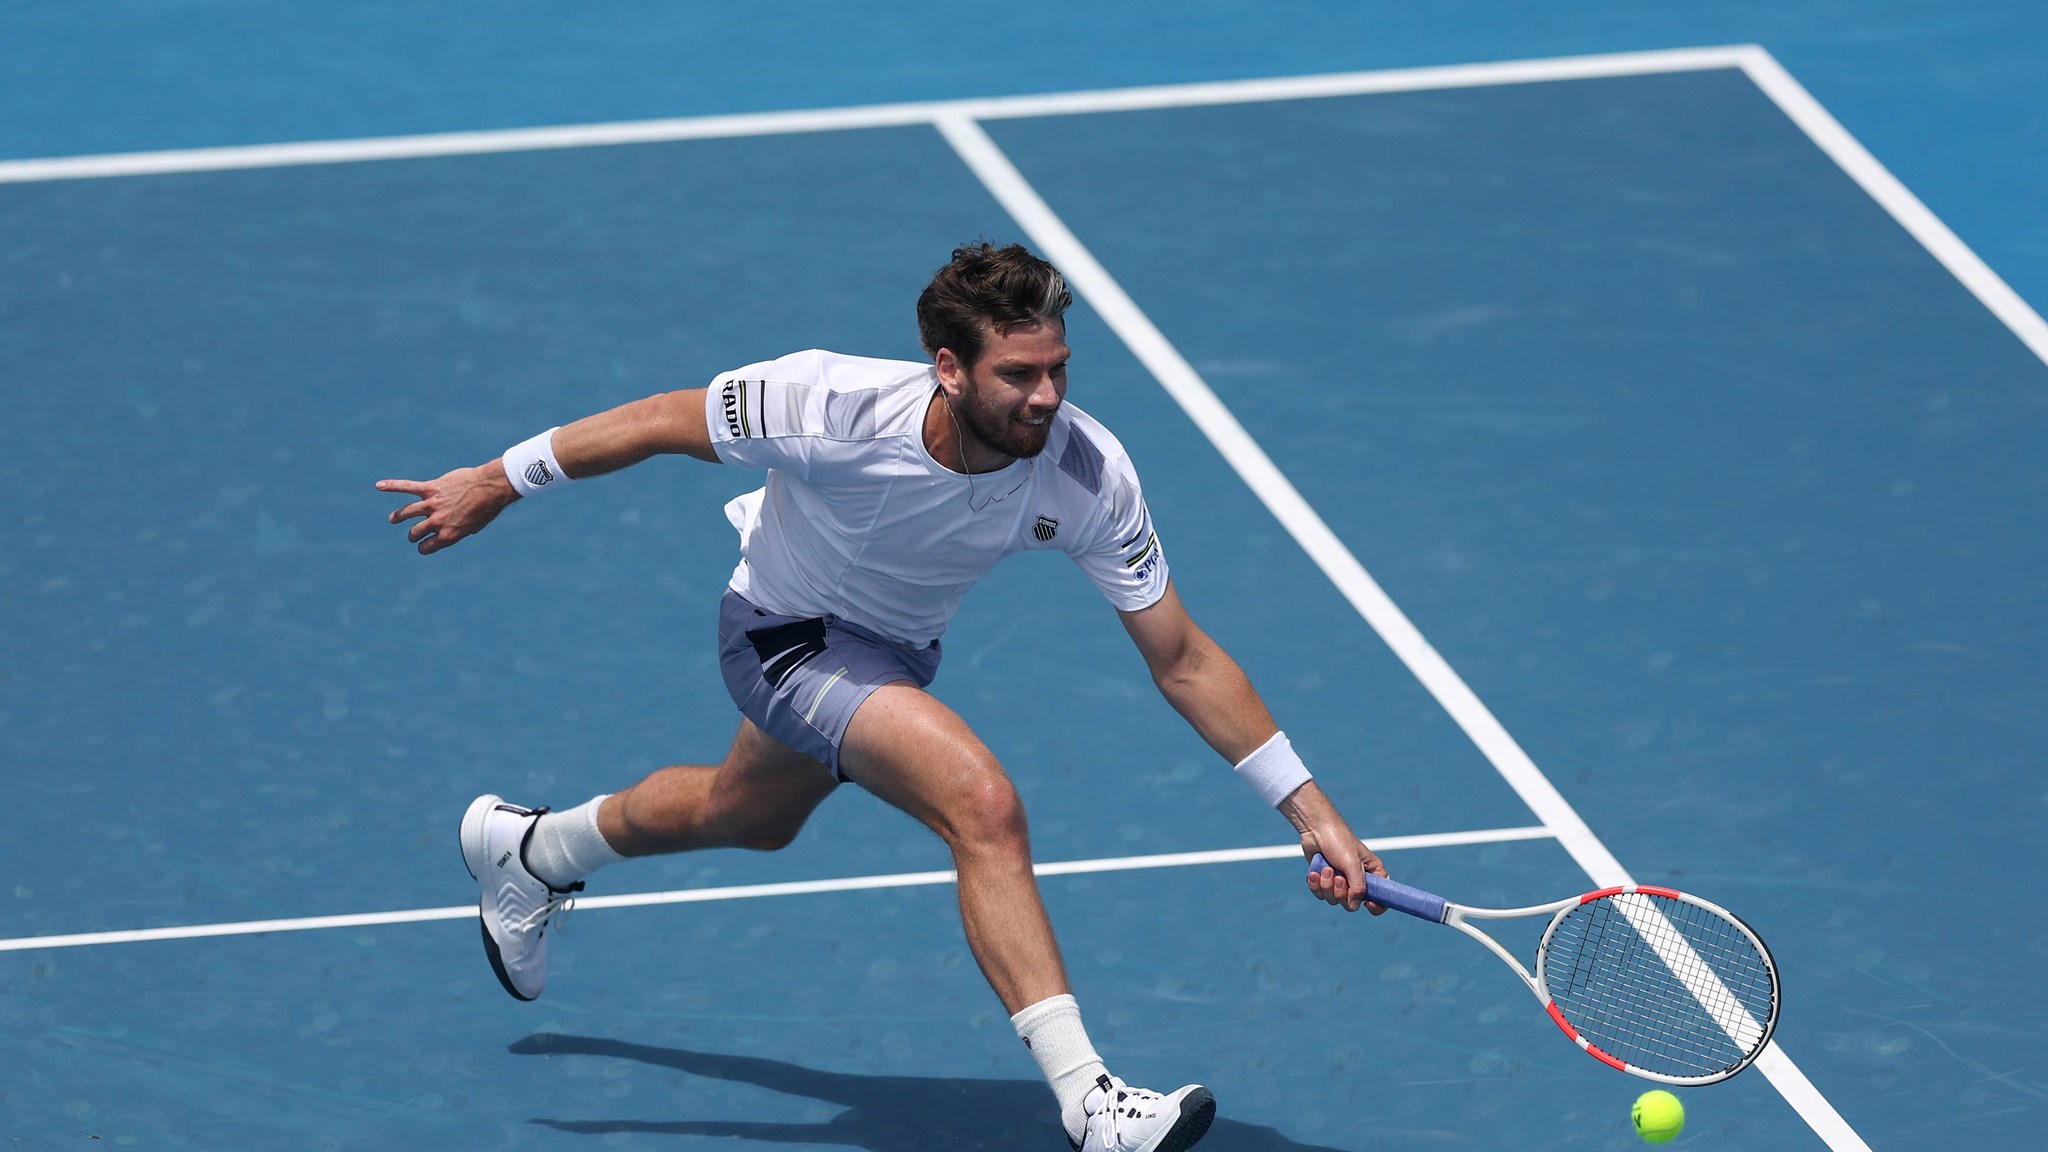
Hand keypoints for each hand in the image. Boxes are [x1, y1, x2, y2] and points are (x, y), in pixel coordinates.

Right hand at [376, 463, 516, 554]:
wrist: (491, 488)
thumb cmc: (487, 507)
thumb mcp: (476, 526)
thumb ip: (464, 529)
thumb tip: (462, 530)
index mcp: (448, 535)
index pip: (426, 547)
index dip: (423, 547)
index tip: (424, 545)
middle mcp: (437, 522)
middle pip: (415, 531)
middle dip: (413, 534)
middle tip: (413, 534)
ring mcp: (432, 505)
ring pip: (407, 512)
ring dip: (398, 517)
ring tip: (394, 519)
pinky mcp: (431, 488)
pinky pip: (407, 487)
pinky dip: (392, 485)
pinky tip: (379, 485)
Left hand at [1280, 781, 1386, 913]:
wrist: (1315, 829)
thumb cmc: (1339, 841)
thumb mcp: (1352, 863)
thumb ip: (1357, 887)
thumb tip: (1354, 906)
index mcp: (1372, 874)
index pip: (1381, 898)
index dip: (1377, 906)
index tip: (1367, 903)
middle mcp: (1357, 880)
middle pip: (1352, 903)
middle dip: (1341, 892)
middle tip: (1338, 876)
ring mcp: (1340, 881)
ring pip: (1333, 900)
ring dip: (1327, 886)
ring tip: (1325, 869)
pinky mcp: (1324, 880)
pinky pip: (1320, 894)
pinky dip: (1315, 885)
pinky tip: (1314, 872)